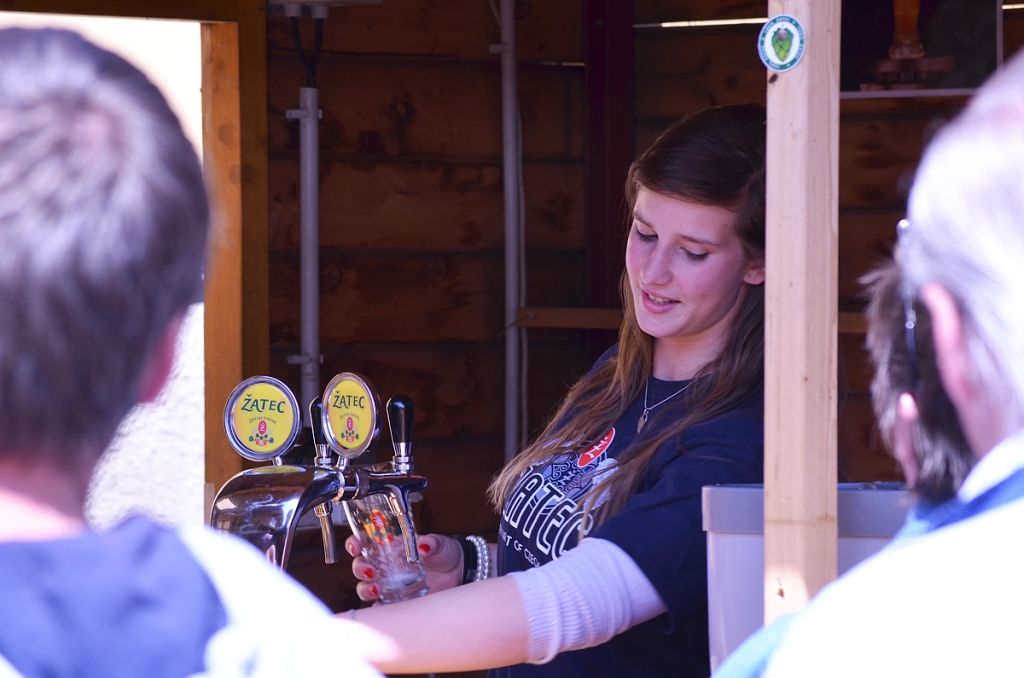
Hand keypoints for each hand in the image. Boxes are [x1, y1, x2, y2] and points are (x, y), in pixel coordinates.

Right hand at [346, 532, 463, 602]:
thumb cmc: (444, 554)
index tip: (356, 545)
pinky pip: (381, 608)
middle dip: (360, 569)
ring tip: (377, 590)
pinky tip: (383, 607)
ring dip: (366, 589)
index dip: (355, 543)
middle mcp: (385, 566)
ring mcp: (389, 585)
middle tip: (371, 571)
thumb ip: (432, 543)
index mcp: (390, 547)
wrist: (458, 573)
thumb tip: (424, 545)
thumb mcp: (439, 544)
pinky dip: (378, 610)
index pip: (365, 543)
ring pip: (365, 588)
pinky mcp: (397, 601)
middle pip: (360, 567)